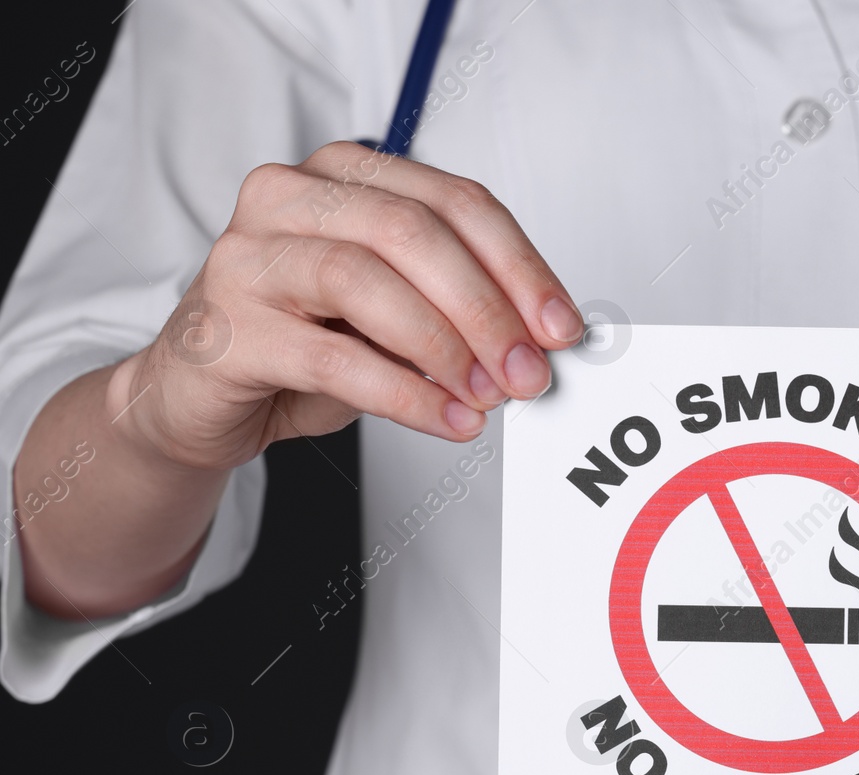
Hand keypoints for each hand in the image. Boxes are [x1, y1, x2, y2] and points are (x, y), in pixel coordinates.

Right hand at [108, 140, 582, 471]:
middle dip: (488, 309)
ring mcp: (248, 257)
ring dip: (446, 346)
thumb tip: (542, 341)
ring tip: (489, 395)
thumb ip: (459, 311)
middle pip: (413, 232)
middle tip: (530, 372)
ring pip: (366, 281)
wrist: (200, 396)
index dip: (520, 266)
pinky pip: (333, 358)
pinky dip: (406, 394)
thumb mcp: (398, 315)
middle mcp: (289, 197)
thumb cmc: (304, 343)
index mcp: (345, 176)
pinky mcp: (226, 327)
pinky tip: (447, 419)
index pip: (456, 202)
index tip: (562, 326)